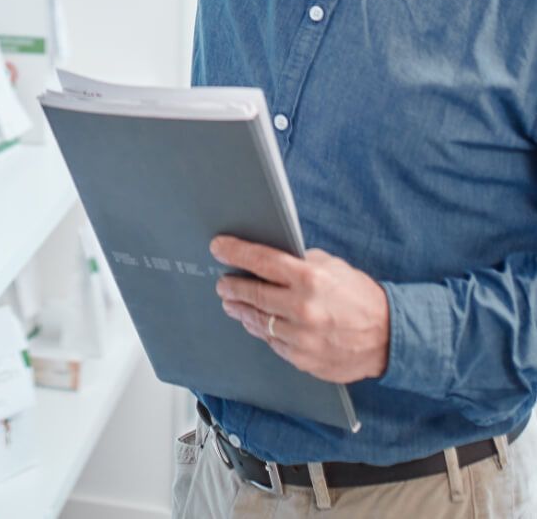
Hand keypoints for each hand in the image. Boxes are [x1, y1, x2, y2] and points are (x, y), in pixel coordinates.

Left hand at [211, 236, 389, 382]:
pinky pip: (273, 343)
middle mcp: (303, 308)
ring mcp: (302, 338)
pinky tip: (254, 322)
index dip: (236, 252)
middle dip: (232, 286)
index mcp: (310, 279)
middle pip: (253, 293)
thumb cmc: (361, 297)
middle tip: (222, 282)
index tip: (219, 247)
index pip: (262, 261)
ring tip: (232, 302)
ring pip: (258, 322)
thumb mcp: (334, 266)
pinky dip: (261, 331)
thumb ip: (302, 262)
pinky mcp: (303, 360)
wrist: (388, 337)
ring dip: (241, 310)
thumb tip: (271, 259)